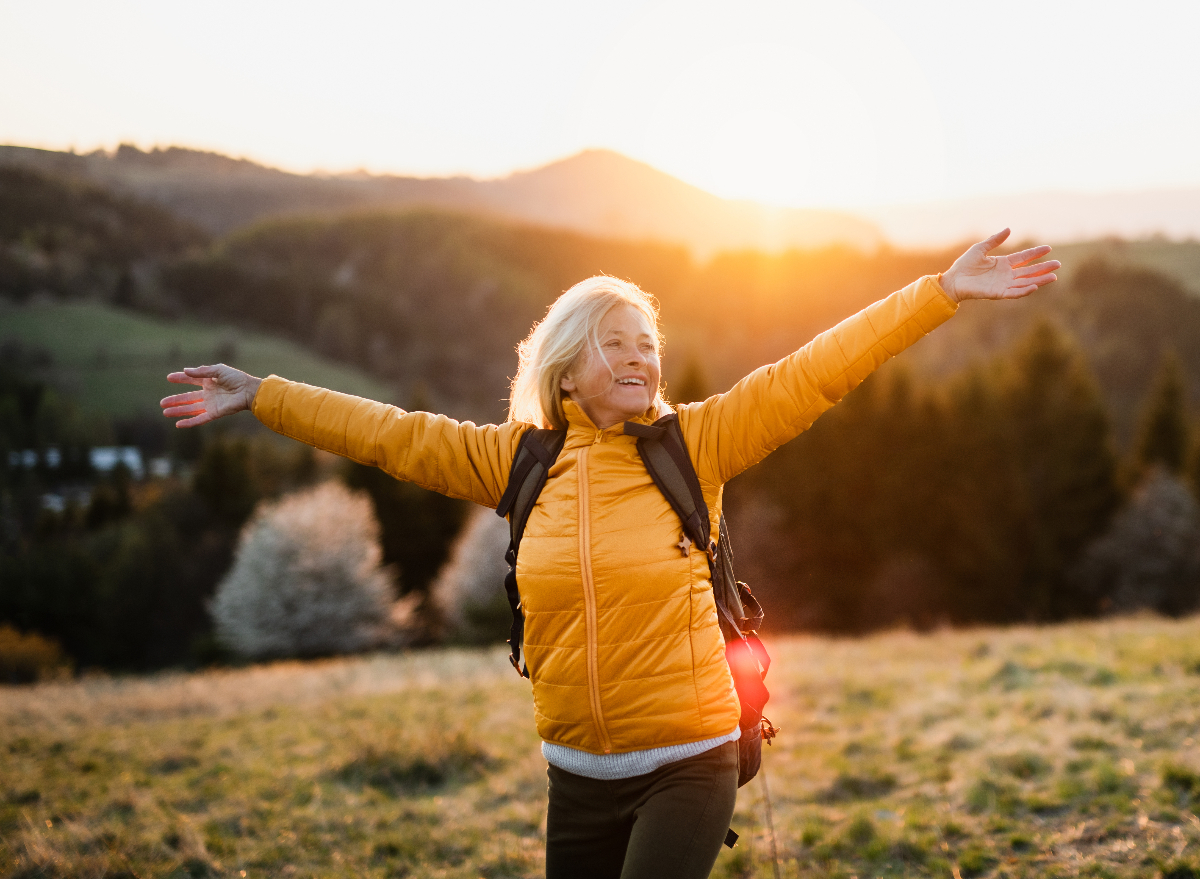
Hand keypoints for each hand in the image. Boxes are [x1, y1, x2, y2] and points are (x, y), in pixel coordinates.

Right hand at [160, 364, 262, 427]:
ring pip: (191, 409)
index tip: (169, 378)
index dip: (180, 379)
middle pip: (188, 398)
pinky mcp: (214, 413)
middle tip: (162, 403)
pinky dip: (189, 422)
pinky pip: (199, 419)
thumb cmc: (236, 378)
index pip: (191, 380)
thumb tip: (186, 371)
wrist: (249, 391)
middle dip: (175, 400)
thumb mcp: (218, 370)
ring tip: (165, 412)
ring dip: (178, 411)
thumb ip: (202, 371)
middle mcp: (208, 393)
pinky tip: (178, 424)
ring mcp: (211, 404)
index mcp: (209, 381)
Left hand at [939, 229, 1059, 302]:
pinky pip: (1014, 293)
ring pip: (1025, 282)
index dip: (1035, 253)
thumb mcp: (980, 249)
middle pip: (1029, 271)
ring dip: (1039, 280)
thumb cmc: (964, 265)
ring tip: (1054, 277)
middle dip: (1043, 268)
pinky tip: (1035, 286)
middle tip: (1058, 264)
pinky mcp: (997, 293)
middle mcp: (1006, 275)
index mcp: (1003, 264)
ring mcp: (1003, 284)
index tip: (1048, 248)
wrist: (953, 280)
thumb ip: (994, 240)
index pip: (1023, 258)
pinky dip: (1024, 290)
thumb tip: (1009, 229)